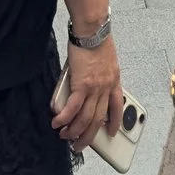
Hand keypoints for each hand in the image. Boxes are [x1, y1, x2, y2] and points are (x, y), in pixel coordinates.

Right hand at [53, 34, 124, 151]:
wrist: (92, 30)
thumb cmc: (96, 39)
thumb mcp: (105, 61)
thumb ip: (100, 75)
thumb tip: (86, 85)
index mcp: (114, 81)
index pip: (117, 107)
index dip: (115, 121)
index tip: (112, 132)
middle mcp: (106, 87)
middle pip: (98, 119)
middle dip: (89, 136)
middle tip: (80, 145)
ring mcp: (95, 88)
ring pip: (85, 118)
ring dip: (75, 131)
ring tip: (66, 137)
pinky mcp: (81, 85)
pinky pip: (73, 108)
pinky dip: (64, 118)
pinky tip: (57, 123)